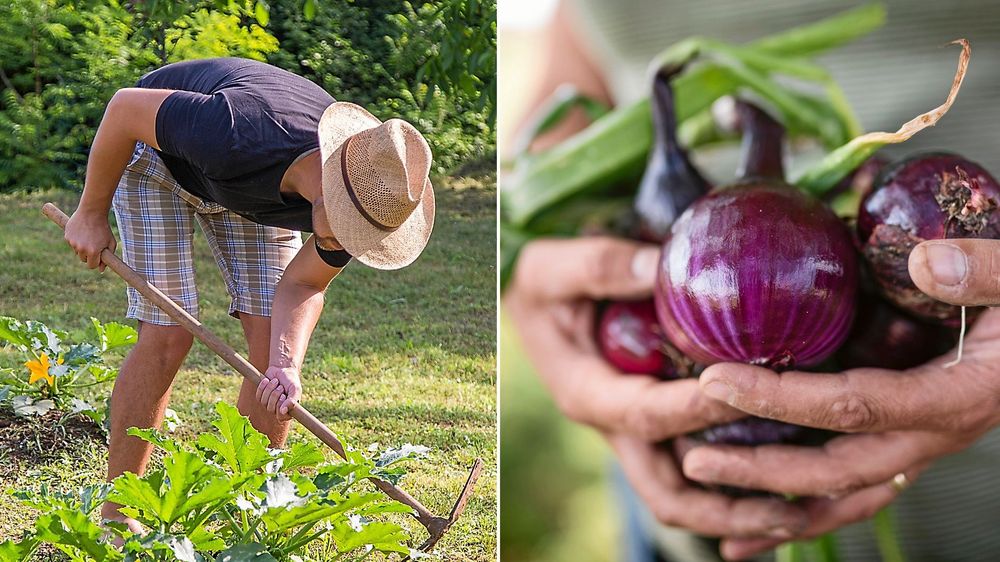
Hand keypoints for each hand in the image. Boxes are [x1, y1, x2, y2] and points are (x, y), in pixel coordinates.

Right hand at [65, 207, 116, 271]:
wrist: (92, 212)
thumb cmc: (104, 228)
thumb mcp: (111, 243)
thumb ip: (107, 258)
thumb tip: (101, 270)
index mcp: (93, 252)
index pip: (91, 266)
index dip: (96, 262)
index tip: (98, 258)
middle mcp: (81, 249)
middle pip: (83, 259)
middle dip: (89, 255)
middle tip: (94, 245)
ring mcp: (73, 243)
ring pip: (77, 252)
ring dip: (82, 248)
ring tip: (89, 236)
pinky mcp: (67, 237)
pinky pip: (72, 243)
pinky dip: (76, 240)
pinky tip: (82, 232)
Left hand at [256, 365, 301, 421]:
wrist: (283, 369)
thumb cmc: (291, 380)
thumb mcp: (295, 389)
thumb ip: (292, 401)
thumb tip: (283, 411)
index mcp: (288, 410)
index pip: (281, 417)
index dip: (280, 406)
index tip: (284, 396)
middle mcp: (278, 409)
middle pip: (271, 409)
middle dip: (275, 395)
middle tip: (281, 386)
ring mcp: (268, 404)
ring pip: (264, 402)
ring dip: (270, 389)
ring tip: (276, 381)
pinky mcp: (261, 397)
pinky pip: (258, 396)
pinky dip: (263, 386)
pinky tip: (267, 380)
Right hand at [505, 237, 809, 541]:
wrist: (533, 305)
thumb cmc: (543, 286)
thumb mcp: (551, 267)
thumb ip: (599, 265)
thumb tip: (659, 267)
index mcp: (587, 394)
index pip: (648, 414)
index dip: (697, 408)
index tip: (746, 390)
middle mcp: (616, 427)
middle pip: (670, 493)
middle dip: (727, 508)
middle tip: (790, 508)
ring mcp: (638, 433)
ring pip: (689, 494)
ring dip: (739, 510)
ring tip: (803, 514)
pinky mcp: (658, 426)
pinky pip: (699, 466)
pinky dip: (740, 480)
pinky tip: (791, 474)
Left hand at [676, 238, 999, 558]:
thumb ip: (986, 271)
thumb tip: (925, 263)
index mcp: (954, 397)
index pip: (853, 406)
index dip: (781, 398)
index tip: (716, 380)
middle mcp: (935, 435)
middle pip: (836, 469)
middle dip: (761, 470)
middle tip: (692, 459)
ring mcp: (922, 447)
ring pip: (843, 493)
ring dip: (775, 500)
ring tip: (709, 499)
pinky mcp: (910, 443)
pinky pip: (855, 487)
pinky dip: (806, 509)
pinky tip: (756, 522)